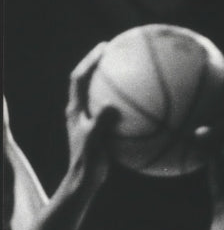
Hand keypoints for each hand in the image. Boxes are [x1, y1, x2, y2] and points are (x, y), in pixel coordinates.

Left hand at [64, 43, 118, 190]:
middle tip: (115, 53)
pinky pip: (112, 115)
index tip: (104, 48)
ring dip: (110, 85)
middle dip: (100, 65)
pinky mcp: (98, 133)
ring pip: (99, 97)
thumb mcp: (95, 141)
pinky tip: (141, 110)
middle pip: (88, 81)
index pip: (79, 78)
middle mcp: (79, 112)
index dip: (90, 61)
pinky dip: (124, 109)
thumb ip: (102, 122)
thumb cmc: (88, 162)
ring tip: (127, 76)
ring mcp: (88, 122)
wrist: (84, 182)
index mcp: (75, 110)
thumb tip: (112, 107)